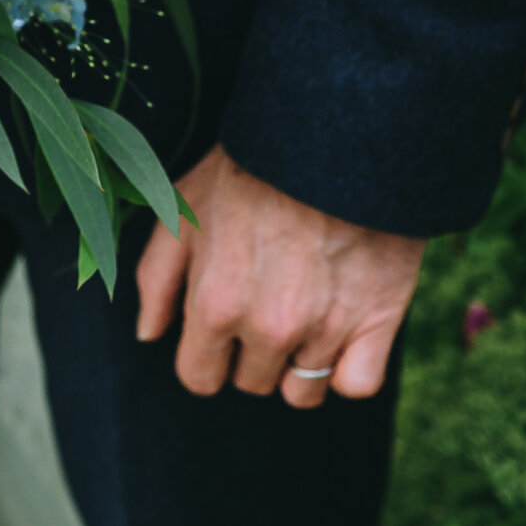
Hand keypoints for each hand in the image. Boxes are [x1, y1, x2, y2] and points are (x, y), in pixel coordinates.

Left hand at [134, 144, 423, 408]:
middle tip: (265, 297)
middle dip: (251, 351)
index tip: (219, 328)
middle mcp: (268, 327)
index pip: (199, 377)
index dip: (205, 355)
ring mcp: (325, 329)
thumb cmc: (248, 169)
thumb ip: (156, 278)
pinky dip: (348, 367)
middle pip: (252, 382)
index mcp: (215, 304)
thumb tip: (148, 335)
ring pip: (302, 389)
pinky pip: (356, 385)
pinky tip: (340, 329)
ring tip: (303, 309)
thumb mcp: (181, 210)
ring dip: (298, 361)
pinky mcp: (377, 323)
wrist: (332, 136)